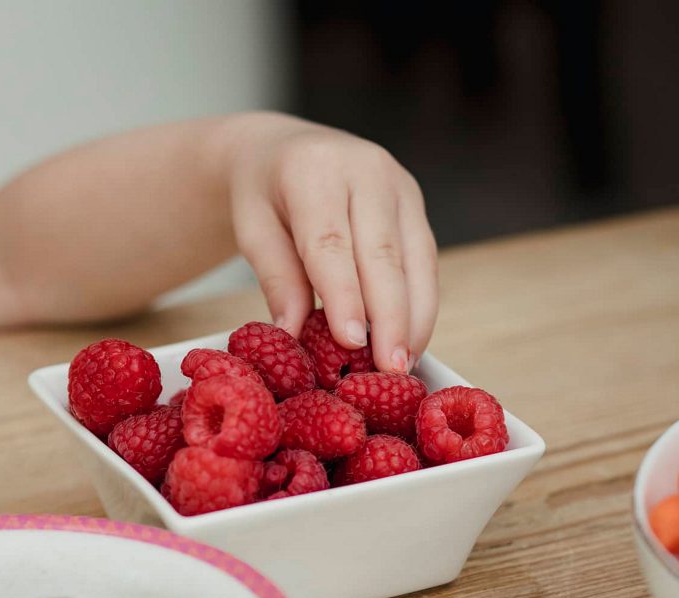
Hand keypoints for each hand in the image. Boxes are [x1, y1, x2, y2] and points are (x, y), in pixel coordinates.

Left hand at [222, 114, 438, 372]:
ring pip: (416, 261)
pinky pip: (426, 261)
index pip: (332, 243)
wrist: (284, 149)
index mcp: (315, 170)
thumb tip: (293, 336)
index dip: (345, 296)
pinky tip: (412, 340)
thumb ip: (277, 279)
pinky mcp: (417, 203)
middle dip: (391, 317)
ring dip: (414, 318)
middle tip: (390, 368)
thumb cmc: (265, 194)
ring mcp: (400, 185)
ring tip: (404, 365)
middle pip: (384, 254)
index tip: (352, 342)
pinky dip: (421, 305)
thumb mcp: (252, 230)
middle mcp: (367, 170)